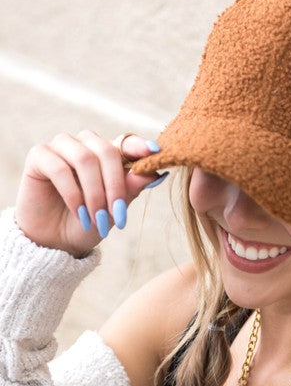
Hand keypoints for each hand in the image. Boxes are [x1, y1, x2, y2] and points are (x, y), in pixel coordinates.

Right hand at [15, 131, 167, 257]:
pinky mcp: (39, 156)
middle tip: (118, 216)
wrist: (56, 243)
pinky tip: (79, 213)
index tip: (156, 152)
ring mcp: (61, 147)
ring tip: (97, 219)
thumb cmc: (88, 223)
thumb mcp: (114, 209)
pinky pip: (59, 168)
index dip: (140, 146)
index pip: (126, 142)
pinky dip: (73, 194)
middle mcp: (85, 145)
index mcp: (107, 153)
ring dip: (94, 193)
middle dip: (115, 186)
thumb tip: (153, 174)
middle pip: (106, 151)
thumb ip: (131, 189)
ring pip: (84, 159)